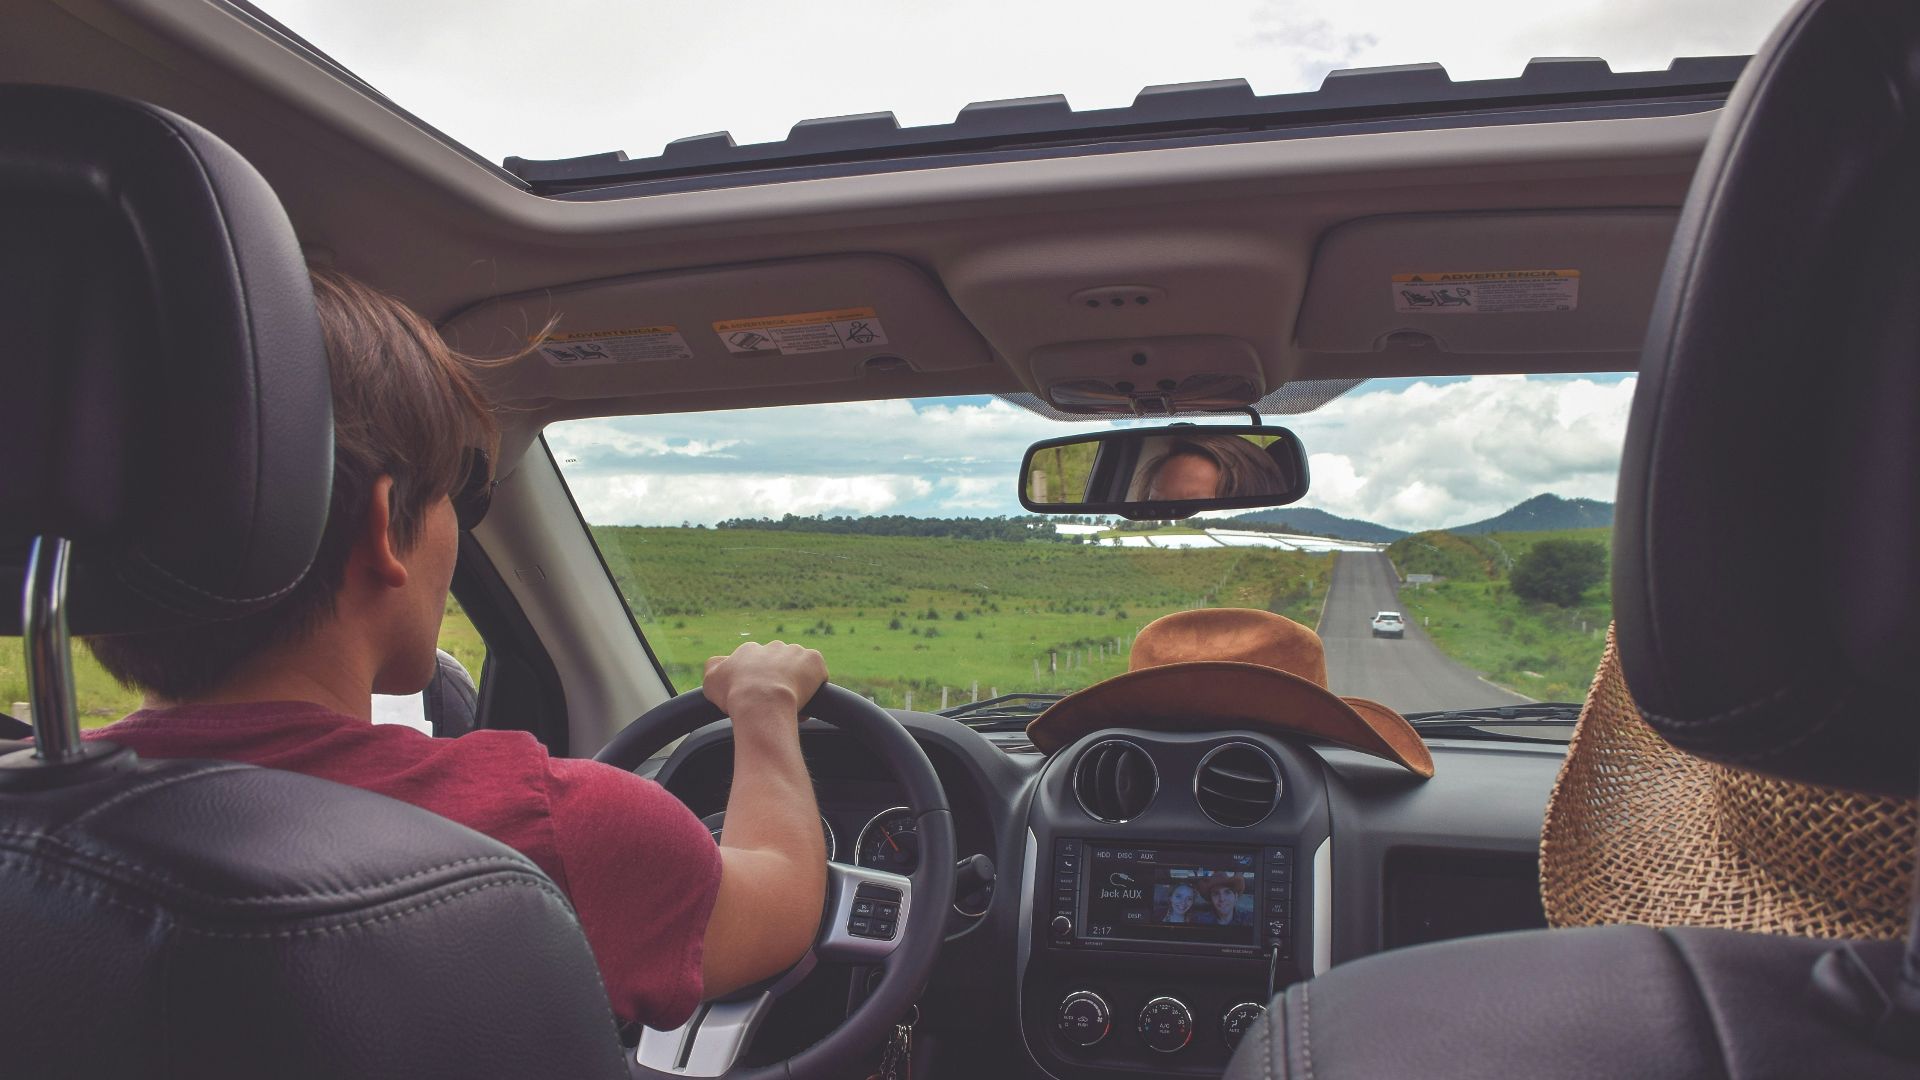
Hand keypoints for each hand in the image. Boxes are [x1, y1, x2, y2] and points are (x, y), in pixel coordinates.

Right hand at [702, 640, 827, 719]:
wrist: (762, 702)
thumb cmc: (735, 695)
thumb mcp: (711, 681)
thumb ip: (713, 668)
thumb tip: (718, 663)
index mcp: (749, 651)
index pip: (755, 665)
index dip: (758, 684)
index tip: (758, 700)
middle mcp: (772, 647)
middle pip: (778, 665)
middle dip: (778, 682)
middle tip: (775, 704)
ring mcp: (795, 652)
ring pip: (799, 669)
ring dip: (797, 685)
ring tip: (791, 707)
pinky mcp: (814, 660)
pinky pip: (818, 674)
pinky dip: (815, 687)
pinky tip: (807, 702)